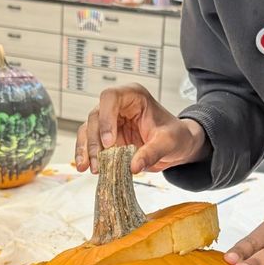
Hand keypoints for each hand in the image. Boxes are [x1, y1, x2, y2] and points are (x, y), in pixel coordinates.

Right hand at [74, 84, 209, 173]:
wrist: (178, 146)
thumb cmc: (176, 135)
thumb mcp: (168, 142)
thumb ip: (152, 153)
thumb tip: (133, 167)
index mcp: (133, 96)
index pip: (110, 97)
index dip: (106, 118)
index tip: (109, 142)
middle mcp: (118, 106)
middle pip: (95, 116)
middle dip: (94, 141)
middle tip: (98, 162)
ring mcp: (109, 121)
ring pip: (88, 129)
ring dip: (86, 150)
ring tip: (90, 168)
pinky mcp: (106, 137)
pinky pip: (90, 143)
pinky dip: (86, 155)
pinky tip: (85, 167)